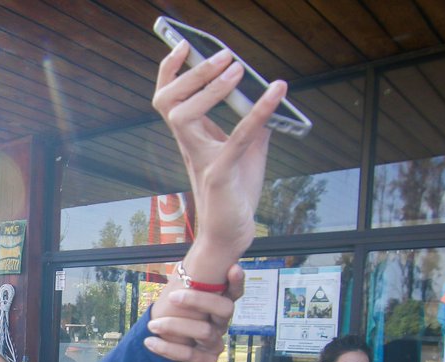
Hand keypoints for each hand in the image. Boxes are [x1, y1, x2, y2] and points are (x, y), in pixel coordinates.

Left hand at [145, 265, 244, 361]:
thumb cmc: (175, 337)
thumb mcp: (177, 314)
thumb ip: (181, 294)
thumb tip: (177, 270)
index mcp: (215, 311)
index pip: (233, 294)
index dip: (237, 282)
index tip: (233, 268)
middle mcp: (219, 327)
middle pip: (224, 308)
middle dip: (199, 299)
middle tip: (173, 297)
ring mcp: (215, 346)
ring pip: (204, 331)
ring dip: (174, 326)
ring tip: (152, 325)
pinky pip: (190, 354)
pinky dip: (167, 347)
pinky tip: (150, 343)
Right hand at [153, 43, 286, 281]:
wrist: (231, 233)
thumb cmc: (235, 194)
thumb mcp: (247, 150)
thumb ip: (254, 123)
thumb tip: (268, 96)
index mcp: (190, 137)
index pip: (168, 98)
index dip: (170, 70)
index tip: (183, 46)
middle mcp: (189, 145)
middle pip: (168, 102)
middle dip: (191, 73)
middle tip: (222, 54)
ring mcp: (202, 159)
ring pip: (184, 117)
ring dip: (211, 89)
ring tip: (237, 70)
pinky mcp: (220, 174)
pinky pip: (237, 137)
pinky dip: (258, 111)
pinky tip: (277, 93)